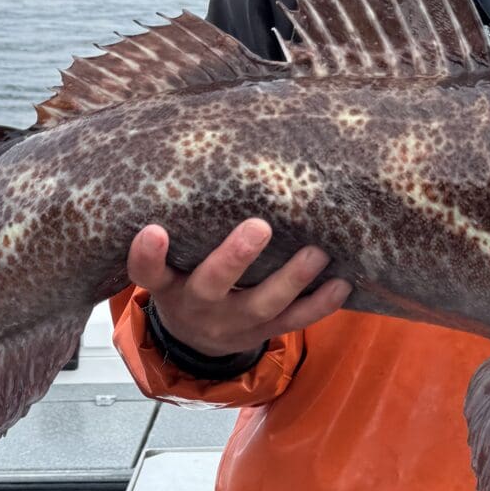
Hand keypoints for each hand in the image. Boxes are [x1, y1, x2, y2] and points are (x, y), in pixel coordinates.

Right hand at [125, 218, 351, 358]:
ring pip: (261, 304)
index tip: (153, 230)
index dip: (148, 255)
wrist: (195, 337)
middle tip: (259, 226)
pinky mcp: (263, 331)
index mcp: (168, 284)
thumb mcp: (170, 259)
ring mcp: (232, 323)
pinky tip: (342, 282)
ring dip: (291, 279)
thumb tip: (212, 152)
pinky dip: (320, 304)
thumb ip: (183, 223)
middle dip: (235, 258)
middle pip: (212, 285)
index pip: (147, 272)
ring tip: (317, 252)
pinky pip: (293, 321)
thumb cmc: (184, 275)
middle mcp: (197, 305)